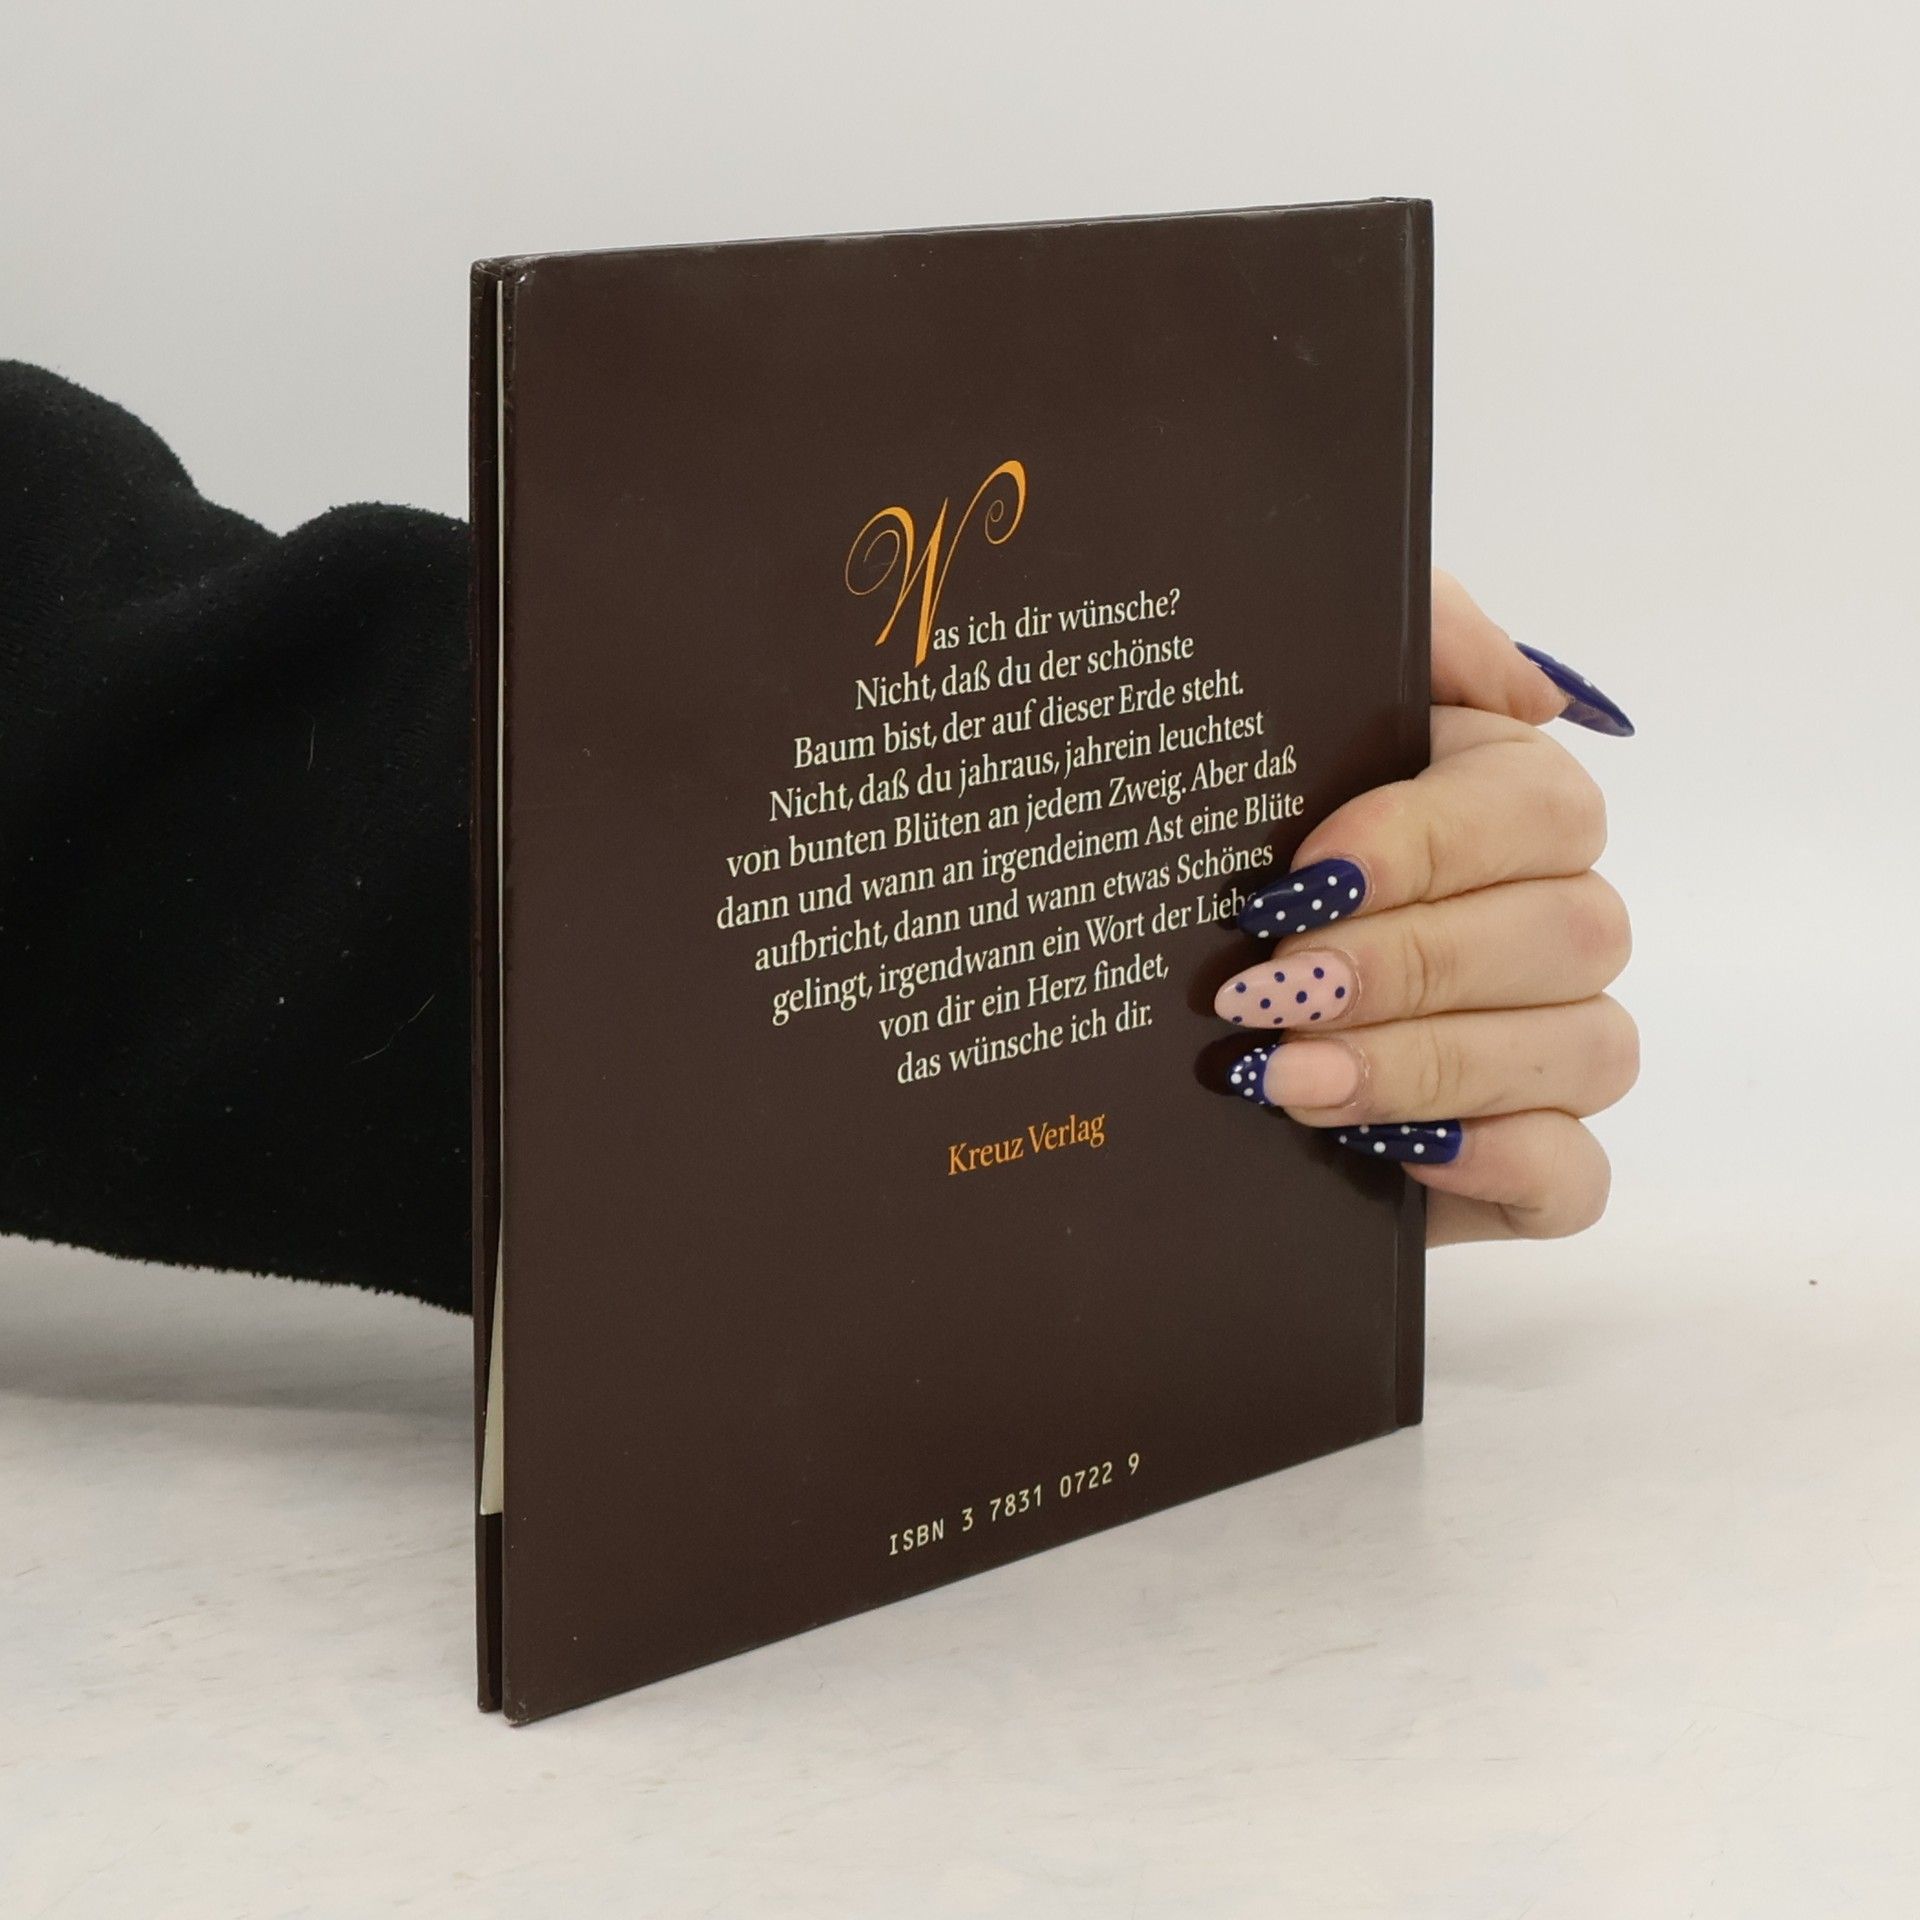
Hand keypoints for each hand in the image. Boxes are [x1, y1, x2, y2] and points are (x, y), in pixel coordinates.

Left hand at [1215, 569, 1636, 1243]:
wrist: (1164, 1036)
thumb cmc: (1227, 856)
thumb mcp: (1284, 711)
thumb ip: (1414, 640)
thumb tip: (1529, 689)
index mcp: (1501, 807)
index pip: (1537, 808)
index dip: (1427, 844)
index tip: (1303, 877)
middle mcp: (1548, 921)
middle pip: (1568, 932)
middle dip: (1407, 965)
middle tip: (1268, 989)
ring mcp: (1552, 1048)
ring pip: (1584, 1048)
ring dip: (1429, 1064)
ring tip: (1284, 1075)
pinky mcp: (1529, 1165)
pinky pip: (1576, 1174)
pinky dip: (1499, 1161)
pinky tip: (1395, 1153)